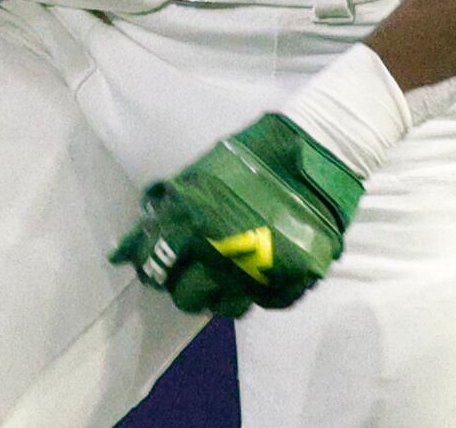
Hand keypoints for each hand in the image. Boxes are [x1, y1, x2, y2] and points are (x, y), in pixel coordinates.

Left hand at [111, 115, 363, 318]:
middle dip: (188, 286)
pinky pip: (270, 302)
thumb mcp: (204, 171)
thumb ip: (172, 206)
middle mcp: (220, 256)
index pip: (155, 265)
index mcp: (193, 225)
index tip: (160, 267)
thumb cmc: (258, 151)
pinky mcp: (293, 279)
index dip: (153, 267)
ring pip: (228, 307)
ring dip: (225, 295)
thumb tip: (135, 238)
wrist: (320, 148)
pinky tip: (264, 274)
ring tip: (232, 277)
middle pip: (188, 296)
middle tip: (199, 271)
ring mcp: (258, 273)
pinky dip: (264, 292)